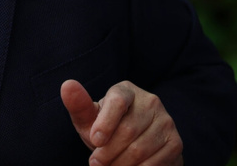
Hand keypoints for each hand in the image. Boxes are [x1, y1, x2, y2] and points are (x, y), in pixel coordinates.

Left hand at [61, 79, 182, 164]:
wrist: (132, 146)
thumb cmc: (104, 129)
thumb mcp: (89, 118)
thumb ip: (78, 105)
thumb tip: (67, 85)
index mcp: (126, 90)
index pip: (117, 102)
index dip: (105, 123)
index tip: (94, 141)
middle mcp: (150, 101)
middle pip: (128, 130)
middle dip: (108, 151)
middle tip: (95, 163)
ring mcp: (166, 121)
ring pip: (140, 149)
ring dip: (120, 164)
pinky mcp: (175, 142)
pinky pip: (155, 162)